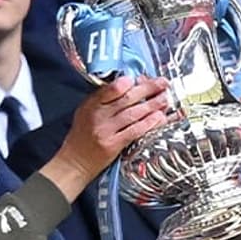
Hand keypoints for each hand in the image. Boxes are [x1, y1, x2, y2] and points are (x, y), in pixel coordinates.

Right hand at [40, 76, 168, 201]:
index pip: (111, 88)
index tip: (142, 77)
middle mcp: (98, 116)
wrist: (74, 162)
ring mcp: (106, 131)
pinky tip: (159, 118)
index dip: (129, 82)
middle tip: (162, 84)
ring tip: (165, 99)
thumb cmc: (81, 137)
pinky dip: (148, 123)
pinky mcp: (113, 145)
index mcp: (91, 105)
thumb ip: (103, 100)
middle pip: (127, 98)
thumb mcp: (85, 112)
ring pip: (133, 113)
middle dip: (148, 89)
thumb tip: (127, 87)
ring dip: (152, 105)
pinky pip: (134, 131)